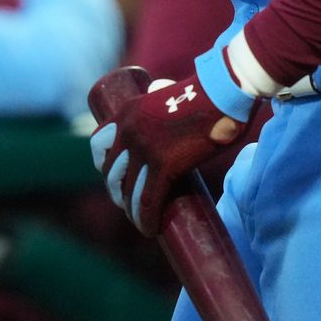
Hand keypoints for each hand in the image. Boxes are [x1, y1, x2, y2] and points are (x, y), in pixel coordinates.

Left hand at [88, 67, 244, 234]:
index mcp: (127, 112)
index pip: (98, 144)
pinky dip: (147, 220)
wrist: (223, 91)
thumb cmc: (207, 92)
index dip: (104, 166)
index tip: (115, 177)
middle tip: (130, 203)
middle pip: (112, 172)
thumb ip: (165, 104)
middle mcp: (129, 131)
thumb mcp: (171, 95)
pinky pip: (148, 201)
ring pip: (129, 191)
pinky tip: (150, 229)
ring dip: (133, 211)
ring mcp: (144, 148)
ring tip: (142, 221)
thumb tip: (168, 106)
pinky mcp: (164, 165)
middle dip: (118, 192)